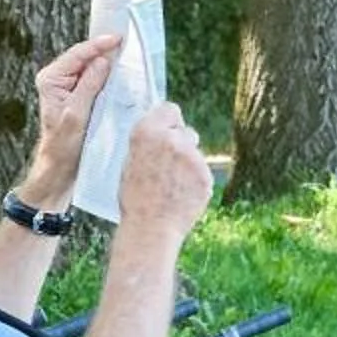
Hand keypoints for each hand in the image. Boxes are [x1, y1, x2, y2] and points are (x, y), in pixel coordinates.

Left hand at [14, 34, 122, 204]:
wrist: (60, 168)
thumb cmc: (63, 145)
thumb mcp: (77, 114)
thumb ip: (89, 85)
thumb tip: (102, 61)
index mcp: (51, 79)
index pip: (77, 54)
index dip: (98, 45)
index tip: (117, 38)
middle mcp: (57, 79)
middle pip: (84, 57)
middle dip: (104, 50)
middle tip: (126, 42)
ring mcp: (68, 87)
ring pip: (91, 67)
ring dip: (108, 63)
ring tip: (126, 56)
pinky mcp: (79, 96)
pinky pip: (95, 80)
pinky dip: (107, 76)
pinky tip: (120, 74)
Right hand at [113, 103, 211, 239]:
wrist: (151, 228)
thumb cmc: (135, 198)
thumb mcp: (130, 162)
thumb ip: (148, 143)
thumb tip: (162, 134)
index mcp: (146, 132)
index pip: (169, 109)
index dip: (169, 121)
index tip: (168, 131)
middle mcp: (172, 138)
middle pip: (185, 130)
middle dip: (180, 143)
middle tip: (168, 166)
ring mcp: (191, 156)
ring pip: (195, 152)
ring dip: (188, 162)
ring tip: (173, 185)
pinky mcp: (205, 174)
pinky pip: (202, 171)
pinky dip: (195, 181)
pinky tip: (182, 195)